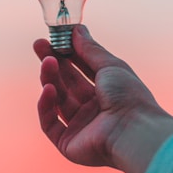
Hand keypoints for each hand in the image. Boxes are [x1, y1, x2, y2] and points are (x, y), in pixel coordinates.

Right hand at [34, 25, 172, 172]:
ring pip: (57, 100)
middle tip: (39, 45)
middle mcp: (93, 110)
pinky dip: (46, 106)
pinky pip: (50, 123)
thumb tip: (77, 29)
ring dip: (50, 79)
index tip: (53, 38)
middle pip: (66, 83)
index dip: (66, 54)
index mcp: (107, 92)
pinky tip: (48, 89)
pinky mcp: (68, 144)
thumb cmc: (129, 96)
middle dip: (52, 63)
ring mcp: (80, 127)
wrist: (133, 131)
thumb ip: (90, 49)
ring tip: (47, 62)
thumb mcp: (110, 65)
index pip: (81, 69)